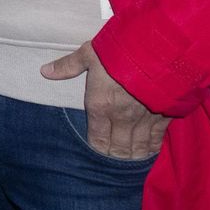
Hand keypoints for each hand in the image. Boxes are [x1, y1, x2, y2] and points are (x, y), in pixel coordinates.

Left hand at [41, 41, 170, 159]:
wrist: (159, 48)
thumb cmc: (120, 50)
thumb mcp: (90, 53)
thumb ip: (69, 66)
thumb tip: (45, 71)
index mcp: (100, 105)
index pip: (97, 139)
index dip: (97, 149)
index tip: (97, 151)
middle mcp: (121, 118)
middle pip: (118, 149)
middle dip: (115, 157)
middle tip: (113, 159)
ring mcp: (144, 119)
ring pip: (138, 148)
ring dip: (133, 157)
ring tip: (129, 161)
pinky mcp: (164, 116)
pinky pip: (157, 140)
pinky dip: (152, 148)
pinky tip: (149, 152)